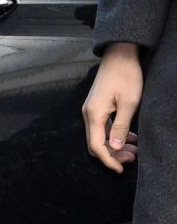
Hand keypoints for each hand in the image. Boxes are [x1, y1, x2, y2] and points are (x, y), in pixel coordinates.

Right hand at [82, 43, 141, 173]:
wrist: (120, 54)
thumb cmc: (126, 75)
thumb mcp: (129, 103)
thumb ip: (121, 127)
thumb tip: (115, 148)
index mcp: (94, 114)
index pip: (96, 146)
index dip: (108, 160)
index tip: (121, 169)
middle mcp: (88, 114)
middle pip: (95, 144)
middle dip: (113, 155)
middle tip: (133, 158)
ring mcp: (91, 110)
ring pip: (99, 137)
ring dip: (115, 146)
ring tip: (135, 149)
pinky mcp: (97, 106)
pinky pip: (102, 127)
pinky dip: (114, 136)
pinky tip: (130, 138)